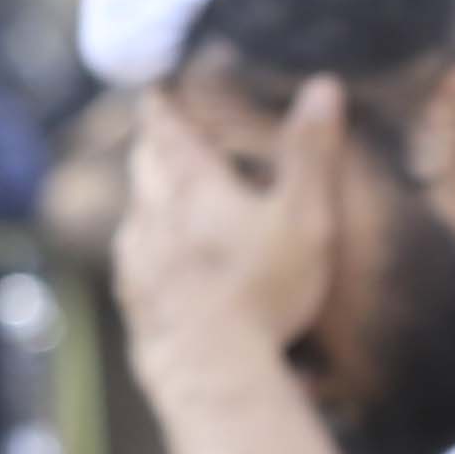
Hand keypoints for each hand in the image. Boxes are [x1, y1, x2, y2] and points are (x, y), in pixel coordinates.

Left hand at [120, 76, 346, 382]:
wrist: (208, 367)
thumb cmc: (262, 290)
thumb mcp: (302, 216)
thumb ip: (310, 153)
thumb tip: (323, 86)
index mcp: (192, 188)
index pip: (167, 132)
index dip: (161, 108)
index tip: (153, 91)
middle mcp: (152, 215)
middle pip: (144, 167)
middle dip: (151, 144)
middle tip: (156, 131)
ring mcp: (136, 259)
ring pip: (134, 210)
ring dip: (145, 191)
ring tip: (156, 185)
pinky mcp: (133, 298)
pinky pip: (131, 256)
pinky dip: (142, 240)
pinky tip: (150, 254)